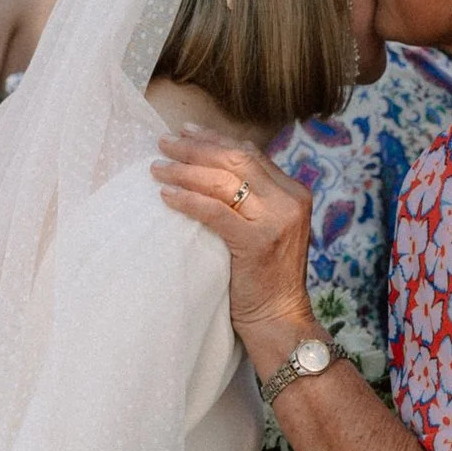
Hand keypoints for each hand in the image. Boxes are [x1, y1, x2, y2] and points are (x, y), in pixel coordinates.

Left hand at [148, 131, 315, 358]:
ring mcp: (276, 220)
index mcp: (294, 192)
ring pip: (223, 181)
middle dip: (196, 148)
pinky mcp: (257, 242)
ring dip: (185, 170)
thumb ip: (253, 200)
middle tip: (164, 142)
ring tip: (157, 167)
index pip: (251, 154)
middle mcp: (290, 200)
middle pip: (236, 159)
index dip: (215, 139)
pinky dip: (187, 199)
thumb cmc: (265, 278)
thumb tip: (210, 171)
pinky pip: (214, 211)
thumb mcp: (267, 228)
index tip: (187, 132)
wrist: (280, 318)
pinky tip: (166, 195)